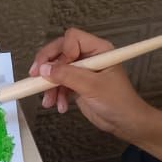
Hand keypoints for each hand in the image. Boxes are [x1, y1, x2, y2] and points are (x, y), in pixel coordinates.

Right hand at [32, 29, 153, 140]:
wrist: (125, 123)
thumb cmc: (117, 101)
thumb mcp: (92, 86)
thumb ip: (67, 75)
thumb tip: (43, 69)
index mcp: (98, 49)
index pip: (72, 38)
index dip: (62, 50)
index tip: (56, 67)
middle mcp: (88, 57)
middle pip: (60, 52)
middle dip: (48, 66)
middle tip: (35, 77)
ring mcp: (82, 71)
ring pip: (56, 70)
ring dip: (50, 86)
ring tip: (49, 102)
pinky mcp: (77, 84)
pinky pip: (59, 83)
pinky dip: (56, 94)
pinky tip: (59, 106)